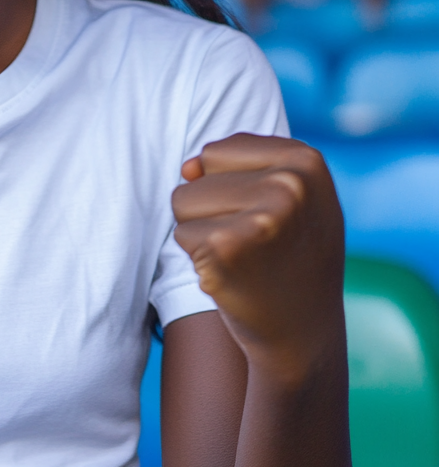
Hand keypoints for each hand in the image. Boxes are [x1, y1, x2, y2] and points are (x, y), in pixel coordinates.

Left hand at [172, 134, 344, 386]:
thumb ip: (235, 165)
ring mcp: (261, 215)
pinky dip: (197, 257)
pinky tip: (233, 275)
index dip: (229, 185)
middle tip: (254, 242)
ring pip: (183, 199)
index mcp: (306, 161)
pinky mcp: (227, 247)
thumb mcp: (282, 197)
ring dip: (201, 230)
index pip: (218, 151)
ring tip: (243, 255)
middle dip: (212, 207)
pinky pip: (181, 233)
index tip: (267, 217)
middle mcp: (289, 183)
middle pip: (198, 172)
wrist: (304, 336)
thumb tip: (187, 168)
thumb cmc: (288, 255)